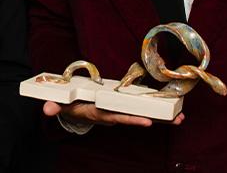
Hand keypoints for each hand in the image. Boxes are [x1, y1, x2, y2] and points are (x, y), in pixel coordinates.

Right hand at [43, 100, 183, 127]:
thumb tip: (46, 109)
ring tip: (180, 118)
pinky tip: (169, 110)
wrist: (73, 110)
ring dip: (160, 118)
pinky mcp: (121, 107)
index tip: (147, 121)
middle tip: (177, 121)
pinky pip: (139, 109)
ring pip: (142, 115)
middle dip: (156, 120)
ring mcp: (118, 112)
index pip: (116, 117)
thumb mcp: (61, 104)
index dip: (131, 119)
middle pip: (136, 118)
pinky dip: (154, 110)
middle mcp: (112, 115)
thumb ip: (54, 106)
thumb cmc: (69, 105)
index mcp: (99, 113)